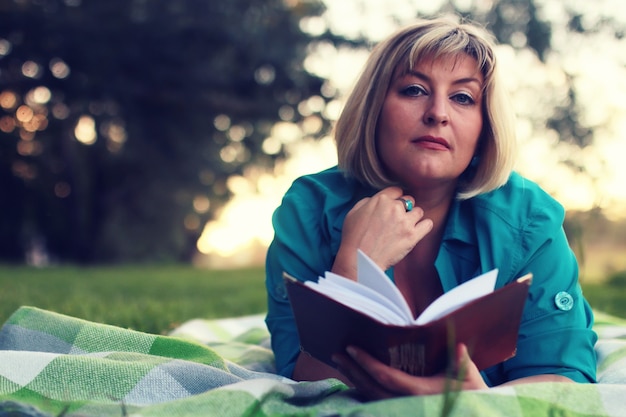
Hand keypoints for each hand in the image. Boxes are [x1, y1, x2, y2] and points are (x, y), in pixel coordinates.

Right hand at [332, 186, 432, 278]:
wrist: (359, 260)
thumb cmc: (353, 237)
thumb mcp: (354, 212)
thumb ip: (368, 202)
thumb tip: (377, 200)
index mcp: (381, 200)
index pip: (397, 191)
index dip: (395, 198)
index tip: (392, 207)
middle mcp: (395, 208)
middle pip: (409, 200)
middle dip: (404, 208)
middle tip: (397, 219)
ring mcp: (405, 222)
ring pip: (419, 212)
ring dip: (413, 218)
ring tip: (405, 227)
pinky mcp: (412, 236)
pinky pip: (428, 224)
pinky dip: (424, 227)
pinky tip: (417, 231)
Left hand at [332, 343, 487, 399]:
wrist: (471, 412)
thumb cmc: (471, 391)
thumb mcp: (469, 376)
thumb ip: (461, 361)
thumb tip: (458, 347)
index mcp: (419, 393)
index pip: (386, 377)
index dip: (367, 363)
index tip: (352, 348)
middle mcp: (406, 403)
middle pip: (372, 388)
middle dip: (353, 370)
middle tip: (336, 354)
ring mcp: (402, 408)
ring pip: (371, 396)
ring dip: (354, 378)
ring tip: (340, 361)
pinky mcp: (401, 409)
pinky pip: (376, 399)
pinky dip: (362, 387)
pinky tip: (353, 376)